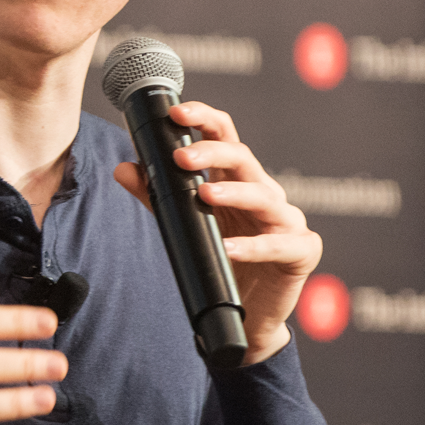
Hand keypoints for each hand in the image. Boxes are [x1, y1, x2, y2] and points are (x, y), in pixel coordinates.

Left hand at [112, 101, 319, 365]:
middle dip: (211, 152)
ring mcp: (286, 220)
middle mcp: (264, 193)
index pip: (224, 136)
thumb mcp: (184, 224)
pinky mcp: (301, 250)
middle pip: (243, 159)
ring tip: (204, 195)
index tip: (175, 112)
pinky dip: (254, 245)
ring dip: (233, 193)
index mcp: (237, 180)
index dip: (204, 118)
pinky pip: (280, 244)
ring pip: (263, 196)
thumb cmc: (219, 259)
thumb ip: (157, 197)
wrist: (248, 313)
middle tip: (180, 157)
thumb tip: (124, 168)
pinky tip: (231, 247)